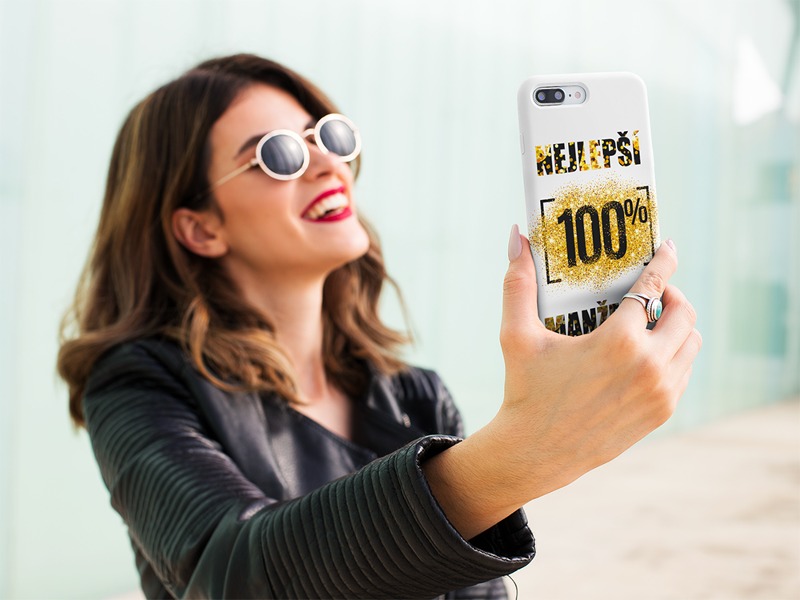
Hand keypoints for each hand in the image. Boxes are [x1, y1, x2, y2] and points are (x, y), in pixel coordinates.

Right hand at [423, 226, 700, 538]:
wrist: (536, 453)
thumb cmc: (525, 391)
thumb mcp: (517, 335)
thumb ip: (517, 283)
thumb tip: (516, 235)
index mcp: (618, 342)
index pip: (654, 287)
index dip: (664, 262)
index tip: (668, 247)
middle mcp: (649, 365)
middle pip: (684, 313)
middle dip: (672, 294)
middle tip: (652, 291)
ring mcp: (660, 392)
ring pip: (691, 343)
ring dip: (677, 325)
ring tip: (652, 321)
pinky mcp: (661, 412)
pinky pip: (684, 371)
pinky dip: (674, 355)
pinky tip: (648, 353)